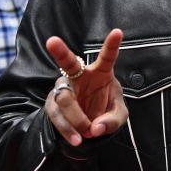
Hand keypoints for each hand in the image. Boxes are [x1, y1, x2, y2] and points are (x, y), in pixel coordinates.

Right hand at [44, 28, 127, 146]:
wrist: (89, 126)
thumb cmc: (106, 111)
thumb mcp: (118, 116)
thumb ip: (112, 120)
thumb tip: (95, 128)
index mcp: (101, 73)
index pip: (107, 57)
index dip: (112, 45)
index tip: (118, 31)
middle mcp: (79, 76)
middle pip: (68, 63)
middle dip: (60, 51)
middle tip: (52, 41)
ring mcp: (64, 88)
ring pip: (64, 98)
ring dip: (76, 118)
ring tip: (88, 131)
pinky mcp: (53, 104)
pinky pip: (56, 115)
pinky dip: (67, 129)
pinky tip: (76, 138)